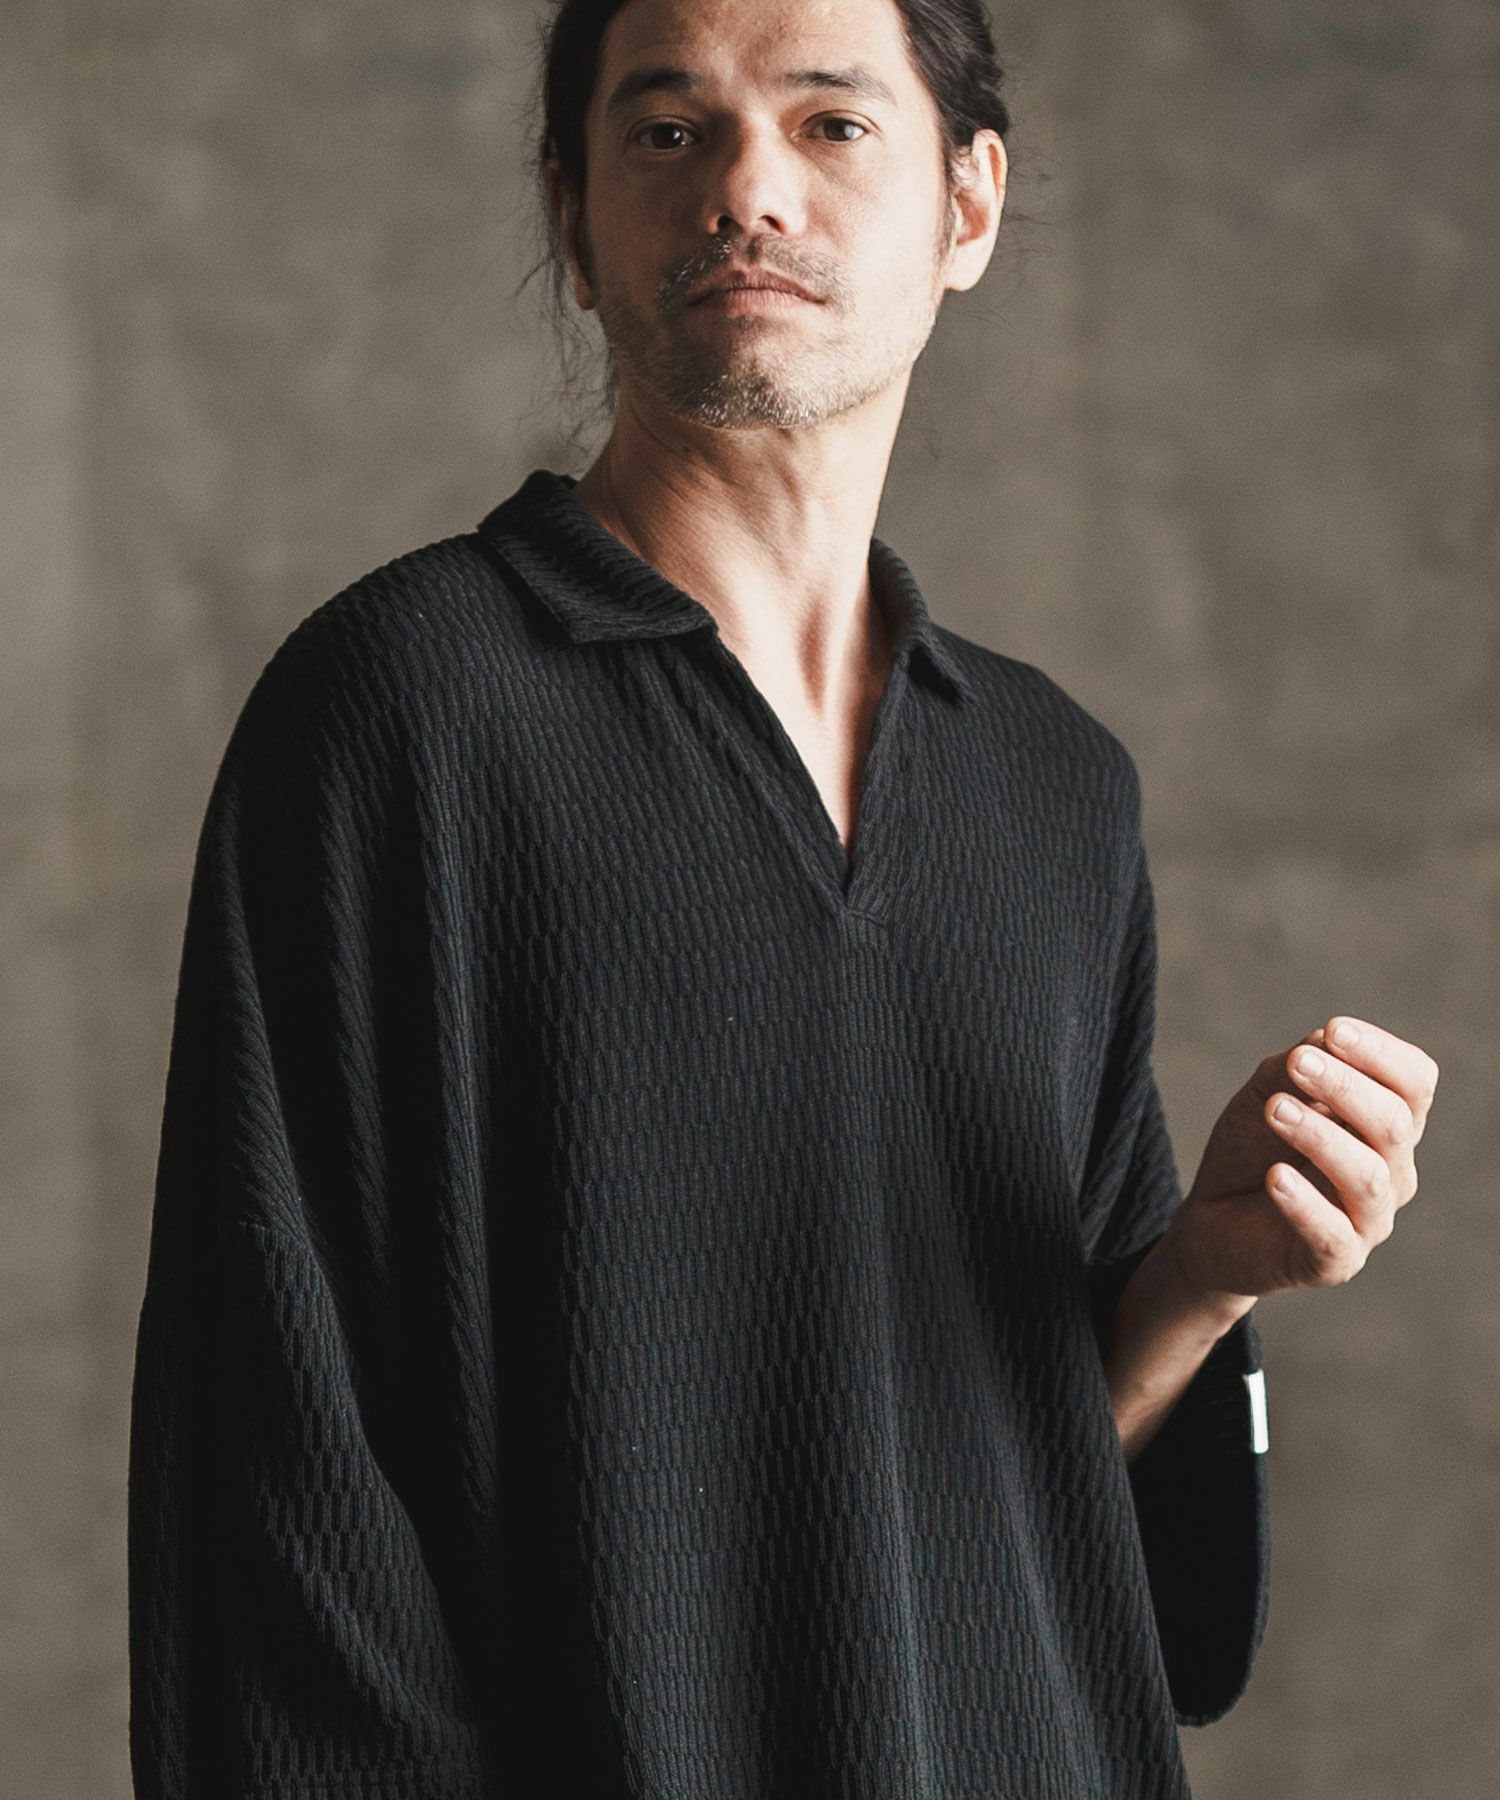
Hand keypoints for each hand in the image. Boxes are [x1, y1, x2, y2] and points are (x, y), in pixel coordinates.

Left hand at [1166, 1015, 1439, 1303]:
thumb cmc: (1252, 1148)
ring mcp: (1368, 1220)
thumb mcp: (1265, 1095)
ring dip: (1320, 1136)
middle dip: (1345, 1087)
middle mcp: (1391, 1171)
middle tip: (1296, 1064)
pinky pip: (1333, 1235)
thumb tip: (1325, 1041)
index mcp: (1385, 1125)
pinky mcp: (1335, 1262)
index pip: (1414, 1082)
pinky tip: (1276, 1177)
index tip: (1333, 1031)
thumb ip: (1296, 1068)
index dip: (1382, 1054)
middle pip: (1394, 1123)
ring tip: (1274, 1109)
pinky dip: (1305, 1203)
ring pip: (1368, 1177)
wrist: (1211, 1218)